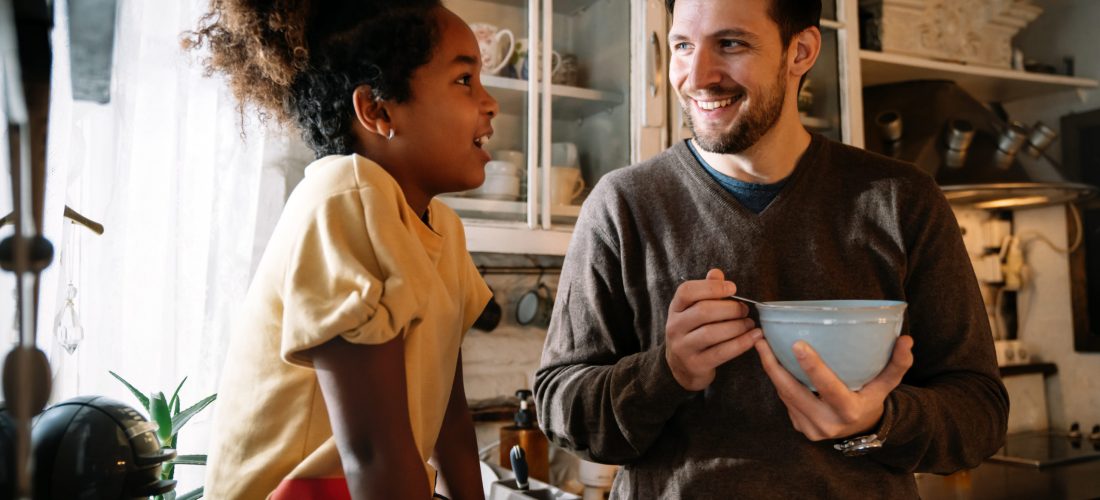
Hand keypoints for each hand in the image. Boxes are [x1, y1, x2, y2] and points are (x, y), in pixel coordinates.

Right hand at [665, 269, 762, 390]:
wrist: (682, 367)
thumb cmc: (694, 331)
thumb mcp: (694, 310)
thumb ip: (706, 290)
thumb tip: (717, 273)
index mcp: (675, 309)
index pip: (687, 291)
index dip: (711, 287)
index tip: (733, 288)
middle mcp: (674, 327)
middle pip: (703, 311)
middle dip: (730, 308)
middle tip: (745, 310)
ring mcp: (683, 347)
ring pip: (712, 332)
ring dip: (737, 326)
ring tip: (749, 324)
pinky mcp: (695, 365)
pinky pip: (722, 352)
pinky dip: (741, 343)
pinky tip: (754, 337)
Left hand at [754, 335, 913, 440]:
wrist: (862, 430)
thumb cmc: (872, 399)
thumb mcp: (887, 384)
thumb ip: (897, 364)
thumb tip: (907, 339)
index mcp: (848, 411)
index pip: (828, 388)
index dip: (812, 367)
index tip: (797, 344)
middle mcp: (826, 424)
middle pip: (793, 391)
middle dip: (773, 365)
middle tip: (762, 340)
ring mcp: (810, 429)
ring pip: (784, 395)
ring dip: (771, 370)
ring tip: (761, 344)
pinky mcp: (800, 427)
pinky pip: (785, 401)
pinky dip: (778, 381)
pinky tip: (771, 361)